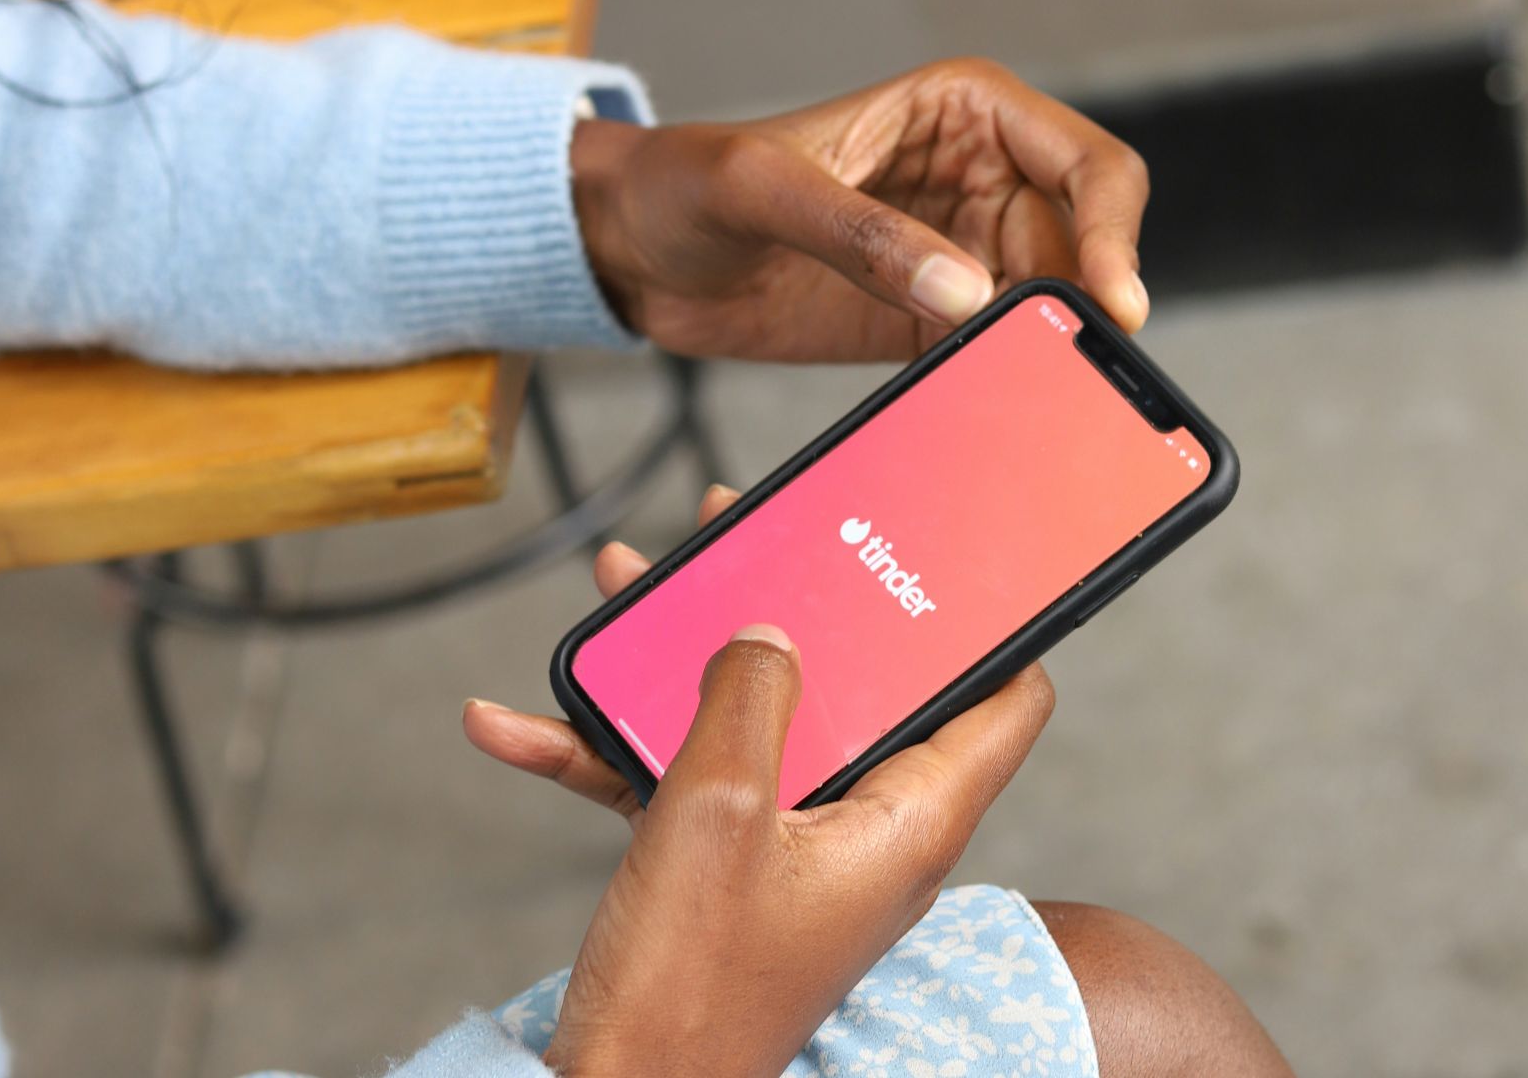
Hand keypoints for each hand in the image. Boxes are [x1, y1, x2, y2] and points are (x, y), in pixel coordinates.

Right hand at [465, 487, 1056, 1075]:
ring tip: (626, 590)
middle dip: (794, 610)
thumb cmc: (688, 989)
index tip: (944, 561)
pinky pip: (689, 782)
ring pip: (762, 722)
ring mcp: (799, 850)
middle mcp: (869, 831)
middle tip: (746, 538)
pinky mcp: (735, 870)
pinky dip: (618, 750)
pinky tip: (522, 726)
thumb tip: (768, 634)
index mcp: (909, 820)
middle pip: (860, 688)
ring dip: (684, 663)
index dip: (990, 624)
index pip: (1005, 701)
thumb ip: (748, 698)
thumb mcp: (715, 811)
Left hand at [571, 58, 1149, 363]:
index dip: (1114, 233)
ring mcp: (955, 257)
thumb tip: (964, 290)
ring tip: (1023, 404)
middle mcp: (977, 182)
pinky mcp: (922, 324)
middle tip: (1067, 376)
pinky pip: (985, 358)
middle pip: (1079, 251)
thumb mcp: (761, 188)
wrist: (629, 250)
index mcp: (963, 115)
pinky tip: (979, 414)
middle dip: (1078, 311)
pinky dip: (991, 387)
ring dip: (1039, 359)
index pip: (1088, 165)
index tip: (1108, 303)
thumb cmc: (683, 181)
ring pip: (1040, 314)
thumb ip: (860, 234)